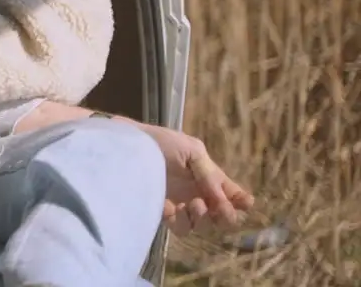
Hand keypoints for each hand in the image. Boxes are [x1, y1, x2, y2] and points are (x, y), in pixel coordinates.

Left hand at [138, 123, 254, 235]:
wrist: (128, 147)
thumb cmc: (159, 143)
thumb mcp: (191, 150)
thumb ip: (210, 175)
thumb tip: (224, 203)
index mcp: (209, 177)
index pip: (234, 195)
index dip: (242, 201)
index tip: (243, 202)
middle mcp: (199, 193)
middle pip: (223, 218)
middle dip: (224, 216)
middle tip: (213, 206)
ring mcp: (182, 205)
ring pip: (202, 227)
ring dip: (202, 219)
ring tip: (192, 204)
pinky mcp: (163, 214)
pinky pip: (180, 228)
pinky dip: (178, 220)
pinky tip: (168, 206)